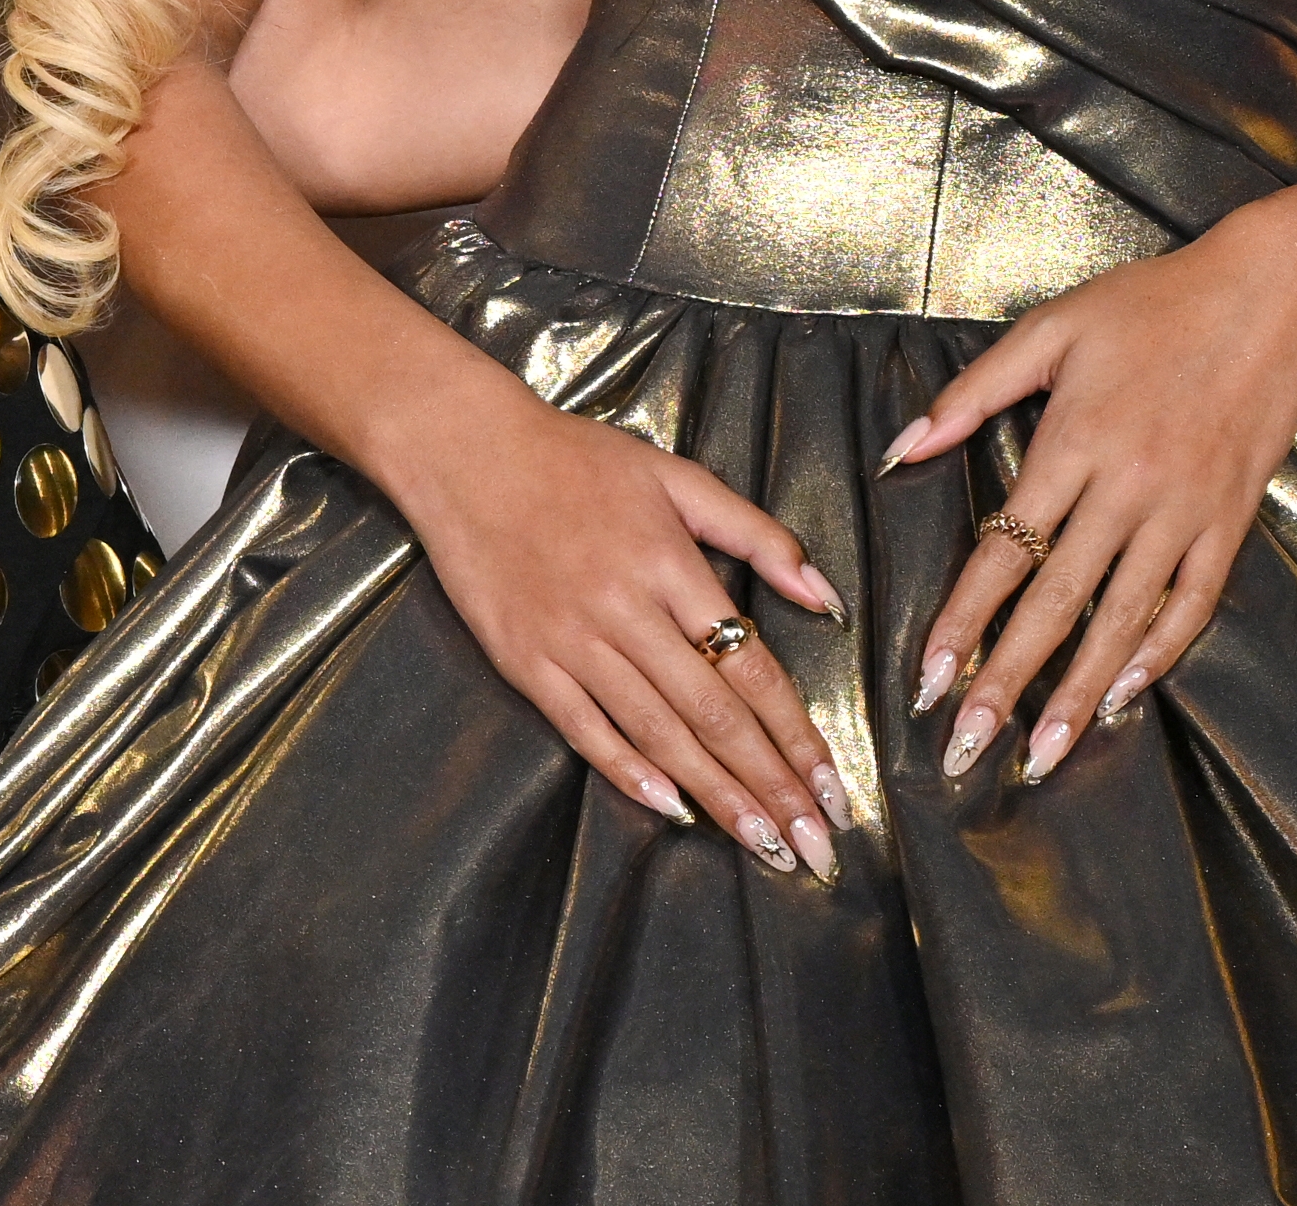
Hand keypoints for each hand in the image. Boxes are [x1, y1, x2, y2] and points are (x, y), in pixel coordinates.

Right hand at [357, 350, 851, 878]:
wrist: (463, 451)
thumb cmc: (575, 458)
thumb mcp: (676, 475)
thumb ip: (757, 534)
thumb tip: (825, 598)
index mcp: (670, 564)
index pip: (750, 668)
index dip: (797, 735)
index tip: (833, 789)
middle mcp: (625, 610)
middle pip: (712, 715)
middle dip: (771, 787)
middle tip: (815, 846)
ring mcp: (571, 641)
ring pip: (657, 733)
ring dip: (717, 795)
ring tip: (764, 845)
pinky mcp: (525, 660)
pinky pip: (584, 729)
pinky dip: (629, 772)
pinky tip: (672, 809)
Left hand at [890, 219, 1296, 785]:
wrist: (1269, 299)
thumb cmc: (1149, 307)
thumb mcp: (1048, 331)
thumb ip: (972, 396)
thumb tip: (902, 451)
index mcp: (1073, 443)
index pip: (1005, 552)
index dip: (965, 621)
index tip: (930, 679)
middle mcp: (1129, 489)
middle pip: (1058, 604)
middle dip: (1009, 681)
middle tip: (971, 747)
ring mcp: (1186, 512)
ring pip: (1125, 619)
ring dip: (1080, 691)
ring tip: (1045, 751)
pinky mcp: (1232, 522)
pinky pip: (1192, 602)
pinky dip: (1160, 653)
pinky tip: (1124, 694)